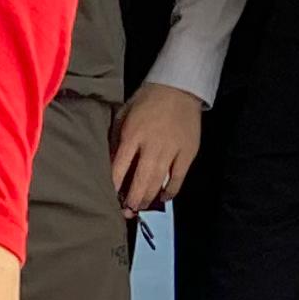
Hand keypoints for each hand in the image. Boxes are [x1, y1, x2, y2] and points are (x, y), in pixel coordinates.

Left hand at [110, 82, 207, 213]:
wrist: (178, 88)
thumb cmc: (147, 101)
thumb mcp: (124, 114)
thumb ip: (117, 139)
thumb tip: (111, 165)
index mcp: (133, 135)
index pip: (120, 167)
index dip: (115, 186)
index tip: (110, 198)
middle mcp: (152, 145)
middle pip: (140, 180)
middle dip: (132, 200)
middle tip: (126, 211)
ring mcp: (172, 150)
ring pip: (159, 182)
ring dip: (148, 198)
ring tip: (141, 207)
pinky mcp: (188, 153)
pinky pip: (178, 179)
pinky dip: (171, 191)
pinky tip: (163, 197)